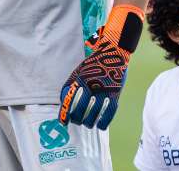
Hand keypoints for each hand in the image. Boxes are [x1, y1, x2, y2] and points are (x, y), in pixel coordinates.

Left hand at [59, 5, 142, 129]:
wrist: (113, 52)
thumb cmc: (93, 64)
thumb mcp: (78, 70)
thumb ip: (70, 84)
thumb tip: (63, 101)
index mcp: (78, 78)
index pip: (68, 99)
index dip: (64, 113)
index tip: (63, 122)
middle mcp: (90, 84)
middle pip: (80, 108)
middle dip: (76, 119)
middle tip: (77, 122)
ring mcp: (103, 88)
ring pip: (94, 112)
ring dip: (89, 122)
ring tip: (87, 125)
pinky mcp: (115, 92)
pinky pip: (109, 111)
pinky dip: (104, 121)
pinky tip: (101, 126)